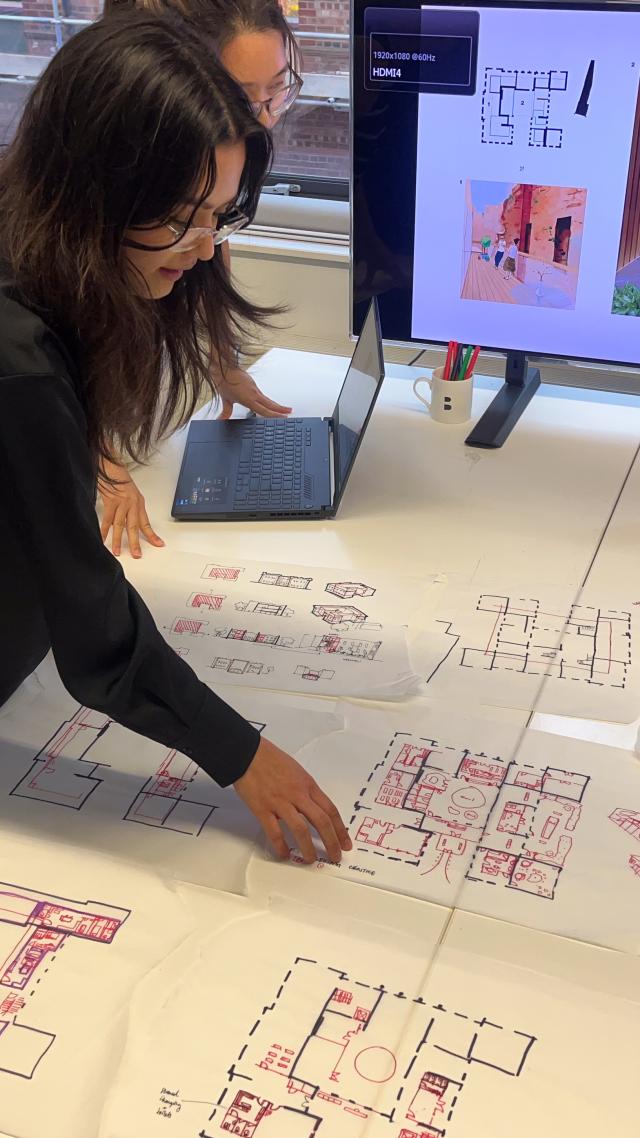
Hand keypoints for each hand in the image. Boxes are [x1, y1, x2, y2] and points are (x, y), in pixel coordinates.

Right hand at [99, 460, 164, 558]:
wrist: (110, 465)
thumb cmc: (118, 477)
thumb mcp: (129, 493)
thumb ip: (130, 507)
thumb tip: (128, 521)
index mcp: (138, 503)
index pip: (146, 523)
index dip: (152, 535)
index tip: (158, 544)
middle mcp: (132, 504)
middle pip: (134, 527)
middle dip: (135, 542)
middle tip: (136, 555)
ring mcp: (121, 503)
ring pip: (120, 525)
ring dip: (118, 540)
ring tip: (116, 551)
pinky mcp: (110, 501)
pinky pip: (107, 519)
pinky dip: (104, 530)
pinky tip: (102, 539)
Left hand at [216, 365, 291, 419]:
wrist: (223, 367)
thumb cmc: (224, 381)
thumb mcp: (225, 399)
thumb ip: (226, 411)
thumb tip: (222, 419)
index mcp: (248, 399)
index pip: (264, 410)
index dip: (274, 415)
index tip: (283, 416)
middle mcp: (254, 393)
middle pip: (270, 403)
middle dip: (281, 408)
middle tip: (289, 411)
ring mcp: (254, 388)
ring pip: (267, 398)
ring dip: (274, 404)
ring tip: (281, 408)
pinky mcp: (252, 383)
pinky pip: (261, 394)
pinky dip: (265, 399)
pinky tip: (264, 401)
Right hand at [234, 736, 351, 863]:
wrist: (248, 754)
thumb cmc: (271, 759)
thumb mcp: (297, 771)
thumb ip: (305, 790)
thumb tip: (311, 808)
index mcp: (308, 785)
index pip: (330, 810)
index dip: (340, 830)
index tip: (346, 843)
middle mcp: (298, 795)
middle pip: (321, 822)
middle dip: (332, 842)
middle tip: (335, 856)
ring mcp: (280, 803)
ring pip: (301, 830)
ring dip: (308, 848)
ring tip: (311, 860)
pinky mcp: (263, 809)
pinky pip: (275, 833)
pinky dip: (281, 846)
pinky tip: (284, 854)